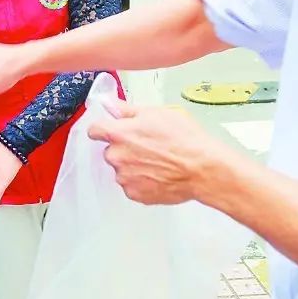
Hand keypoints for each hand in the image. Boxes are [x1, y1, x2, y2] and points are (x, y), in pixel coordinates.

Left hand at [88, 100, 245, 205]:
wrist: (202, 168)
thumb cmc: (184, 139)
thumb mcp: (157, 113)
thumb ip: (128, 110)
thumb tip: (110, 104)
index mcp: (119, 134)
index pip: (94, 130)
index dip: (104, 129)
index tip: (111, 130)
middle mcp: (117, 157)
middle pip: (111, 151)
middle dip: (124, 149)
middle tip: (147, 146)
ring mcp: (125, 178)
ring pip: (122, 169)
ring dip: (133, 166)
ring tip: (158, 162)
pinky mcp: (135, 194)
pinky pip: (132, 186)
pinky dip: (142, 181)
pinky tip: (159, 174)